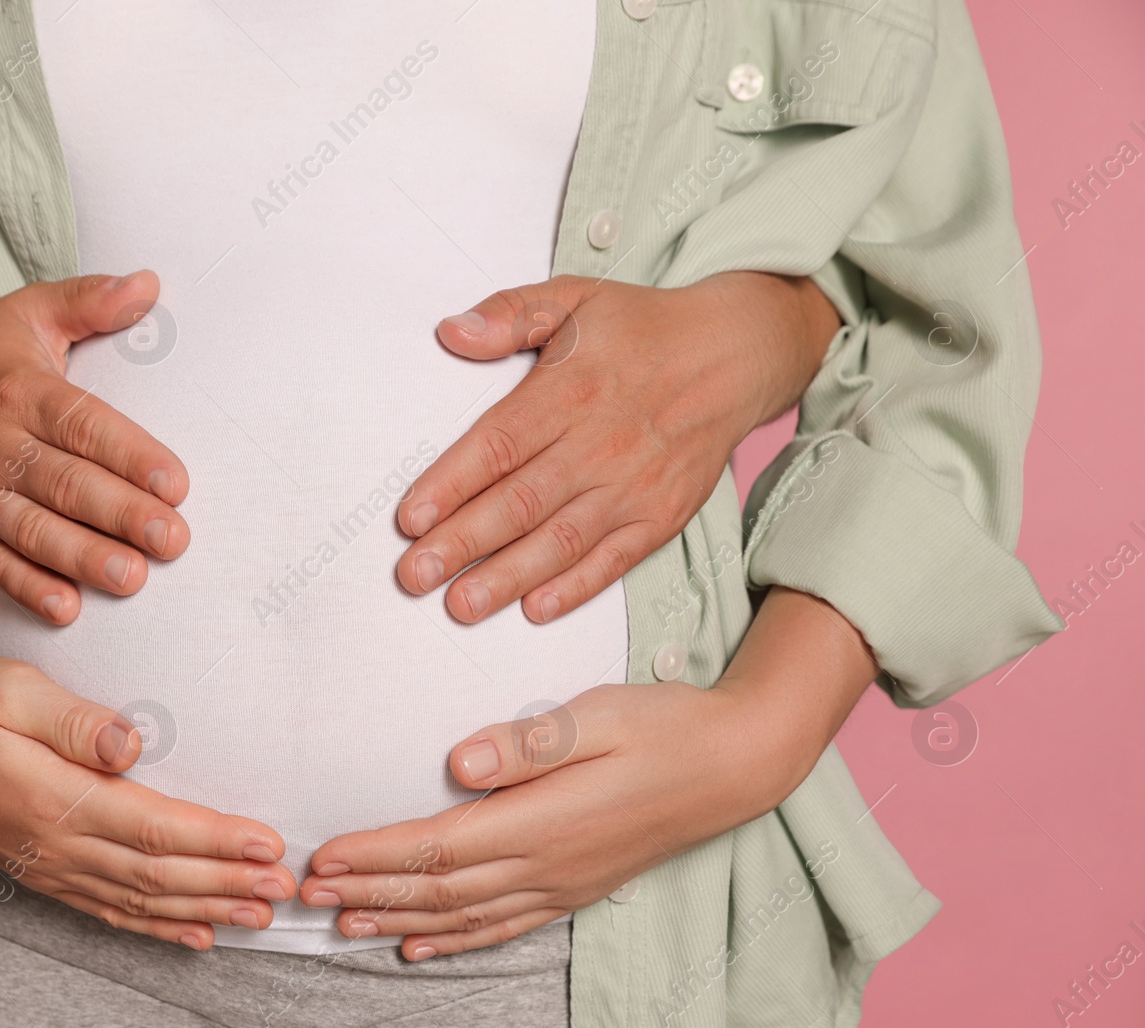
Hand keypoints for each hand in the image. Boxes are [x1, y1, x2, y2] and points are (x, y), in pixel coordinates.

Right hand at [0, 273, 189, 623]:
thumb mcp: (29, 312)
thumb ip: (89, 301)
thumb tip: (150, 284)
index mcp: (19, 389)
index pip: (82, 425)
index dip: (130, 455)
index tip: (177, 484)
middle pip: (64, 484)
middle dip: (121, 515)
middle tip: (172, 540)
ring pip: (31, 529)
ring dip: (83, 558)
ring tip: (133, 578)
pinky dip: (27, 588)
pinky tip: (67, 607)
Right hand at [0, 550, 294, 949]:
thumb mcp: (13, 688)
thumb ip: (74, 720)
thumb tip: (131, 744)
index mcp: (55, 797)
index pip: (154, 828)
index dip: (215, 841)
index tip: (268, 844)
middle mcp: (54, 843)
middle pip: (157, 875)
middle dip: (228, 884)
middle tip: (286, 888)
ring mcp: (46, 864)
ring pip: (138, 901)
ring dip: (204, 910)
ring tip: (259, 916)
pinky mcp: (39, 870)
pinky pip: (107, 909)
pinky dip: (155, 926)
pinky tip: (195, 933)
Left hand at [299, 587, 875, 959]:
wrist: (734, 765)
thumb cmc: (665, 726)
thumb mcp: (599, 714)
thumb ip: (529, 742)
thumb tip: (461, 764)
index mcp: (542, 820)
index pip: (437, 847)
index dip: (374, 856)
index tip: (322, 857)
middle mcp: (546, 864)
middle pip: (437, 889)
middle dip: (366, 893)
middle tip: (306, 894)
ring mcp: (561, 884)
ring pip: (462, 915)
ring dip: (396, 920)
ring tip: (343, 924)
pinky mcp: (574, 888)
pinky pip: (502, 925)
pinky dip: (454, 939)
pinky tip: (419, 944)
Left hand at [396, 273, 839, 622]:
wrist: (737, 353)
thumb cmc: (642, 329)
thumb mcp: (574, 297)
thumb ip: (509, 313)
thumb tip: (451, 331)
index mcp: (568, 391)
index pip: (498, 445)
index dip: (451, 484)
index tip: (409, 519)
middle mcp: (599, 444)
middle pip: (519, 502)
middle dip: (462, 544)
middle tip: (412, 577)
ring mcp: (632, 486)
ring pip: (560, 541)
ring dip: (507, 578)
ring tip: (460, 606)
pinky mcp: (660, 515)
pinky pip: (614, 560)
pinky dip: (576, 587)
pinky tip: (535, 609)